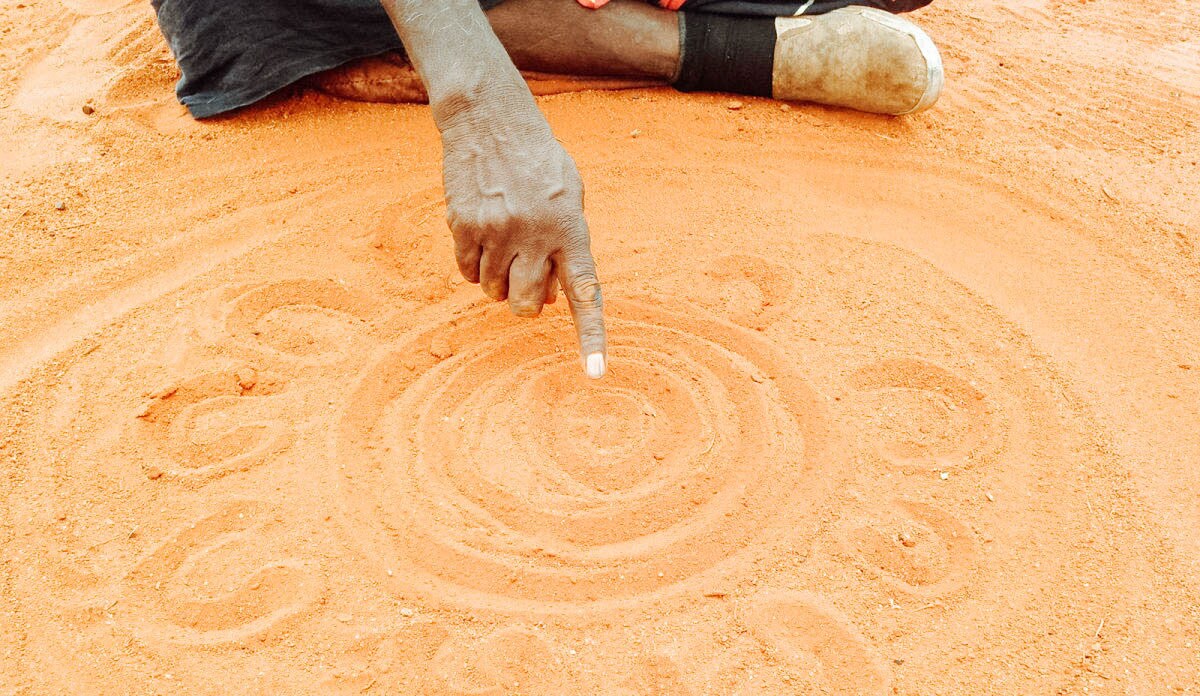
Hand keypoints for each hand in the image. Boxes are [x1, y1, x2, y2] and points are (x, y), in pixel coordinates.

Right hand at [438, 97, 606, 377]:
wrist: (489, 120)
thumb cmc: (538, 163)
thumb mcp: (568, 198)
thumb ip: (565, 249)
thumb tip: (545, 302)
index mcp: (571, 228)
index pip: (585, 293)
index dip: (591, 336)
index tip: (595, 373)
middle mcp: (535, 234)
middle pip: (527, 305)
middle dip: (526, 303)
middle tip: (524, 276)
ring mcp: (497, 231)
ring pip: (495, 292)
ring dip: (499, 280)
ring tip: (504, 242)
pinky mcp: (463, 226)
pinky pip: (467, 273)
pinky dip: (474, 266)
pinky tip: (481, 234)